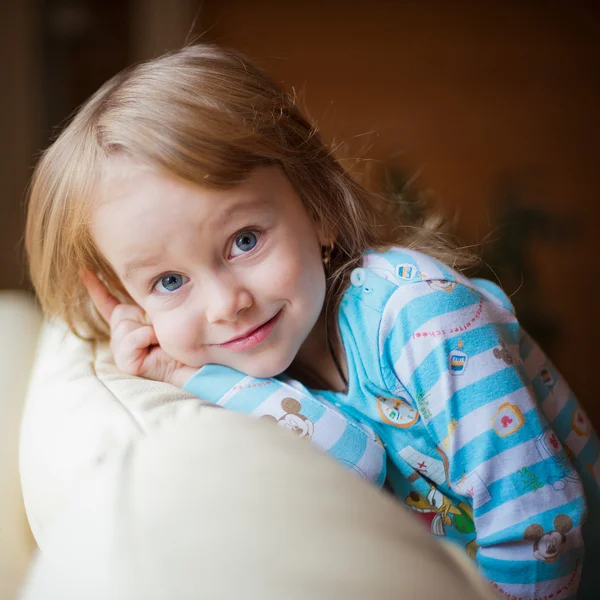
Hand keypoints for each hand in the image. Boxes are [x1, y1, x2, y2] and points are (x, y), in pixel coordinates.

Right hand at [81, 270, 196, 386]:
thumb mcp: (161, 312)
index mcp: (127, 321)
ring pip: (126, 324)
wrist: (192, 362)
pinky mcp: (124, 362)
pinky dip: (147, 338)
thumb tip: (139, 284)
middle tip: (158, 329)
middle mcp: (119, 334)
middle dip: (143, 315)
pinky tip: (154, 346)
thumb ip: (147, 299)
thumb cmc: (180, 337)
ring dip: (148, 329)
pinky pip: (133, 337)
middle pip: (120, 311)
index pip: (107, 303)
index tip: (85, 271)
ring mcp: (120, 349)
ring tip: (159, 339)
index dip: (96, 288)